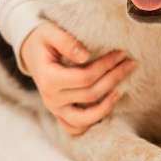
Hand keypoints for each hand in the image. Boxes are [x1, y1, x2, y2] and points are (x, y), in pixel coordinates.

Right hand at [19, 21, 136, 135]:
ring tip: (122, 89)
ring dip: (107, 105)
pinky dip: (92, 121)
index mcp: (49, 79)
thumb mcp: (50, 32)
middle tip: (130, 63)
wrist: (31, 51)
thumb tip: (85, 56)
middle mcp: (51, 99)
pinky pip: (76, 128)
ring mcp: (55, 110)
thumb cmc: (43, 39)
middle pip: (90, 94)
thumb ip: (66, 42)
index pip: (85, 77)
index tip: (121, 53)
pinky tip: (108, 105)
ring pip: (85, 119)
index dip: (106, 66)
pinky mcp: (60, 114)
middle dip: (114, 78)